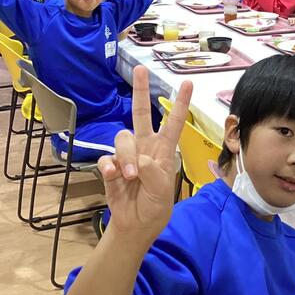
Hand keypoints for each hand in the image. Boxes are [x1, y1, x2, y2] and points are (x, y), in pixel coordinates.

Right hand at [97, 66, 192, 239]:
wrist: (135, 225)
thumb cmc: (155, 207)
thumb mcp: (163, 193)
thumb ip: (155, 174)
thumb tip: (138, 159)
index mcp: (164, 151)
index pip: (174, 123)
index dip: (180, 104)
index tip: (188, 83)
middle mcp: (145, 147)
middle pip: (141, 113)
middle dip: (141, 91)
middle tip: (140, 69)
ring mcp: (126, 155)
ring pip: (122, 138)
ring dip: (125, 156)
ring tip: (129, 176)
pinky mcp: (110, 166)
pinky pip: (106, 158)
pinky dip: (110, 167)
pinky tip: (115, 177)